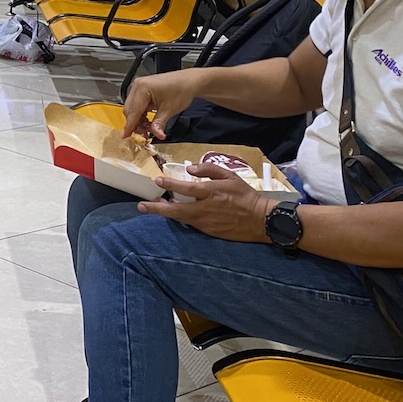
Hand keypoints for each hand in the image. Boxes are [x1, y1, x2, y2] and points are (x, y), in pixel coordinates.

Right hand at [121, 69, 202, 139]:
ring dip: (139, 120)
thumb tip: (156, 134)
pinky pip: (138, 104)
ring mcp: (140, 86)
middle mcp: (138, 86)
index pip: (133, 111)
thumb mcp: (169, 110)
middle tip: (143, 135)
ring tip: (148, 128)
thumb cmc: (182, 89)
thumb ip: (159, 124)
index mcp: (142, 88)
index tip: (125, 136)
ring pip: (133, 108)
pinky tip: (148, 121)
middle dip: (135, 124)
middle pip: (130, 110)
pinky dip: (142, 114)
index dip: (129, 126)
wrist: (190, 82)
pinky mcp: (144, 89)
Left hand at [137, 163, 271, 242]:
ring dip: (166, 213)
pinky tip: (173, 212)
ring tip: (153, 207)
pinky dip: (180, 218)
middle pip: (176, 210)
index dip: (170, 184)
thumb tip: (190, 169)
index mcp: (211, 193)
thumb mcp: (230, 176)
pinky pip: (190, 224)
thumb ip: (209, 169)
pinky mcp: (209, 232)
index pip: (186, 188)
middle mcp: (206, 209)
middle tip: (141, 206)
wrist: (260, 221)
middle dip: (157, 208)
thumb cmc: (245, 196)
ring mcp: (206, 223)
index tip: (157, 180)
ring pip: (180, 218)